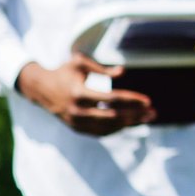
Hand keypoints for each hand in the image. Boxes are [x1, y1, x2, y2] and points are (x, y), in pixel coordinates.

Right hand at [16, 53, 153, 135]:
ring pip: (108, 127)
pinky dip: (117, 129)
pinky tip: (131, 122)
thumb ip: (101, 68)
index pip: (111, 99)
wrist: (40, 89)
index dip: (131, 100)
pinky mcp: (76, 128)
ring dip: (129, 124)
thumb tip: (123, 72)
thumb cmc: (64, 72)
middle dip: (135, 115)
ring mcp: (76, 122)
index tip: (148, 101)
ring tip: (146, 119)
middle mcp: (77, 111)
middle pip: (113, 116)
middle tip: (154, 113)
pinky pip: (100, 132)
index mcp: (79, 93)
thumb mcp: (80, 63)